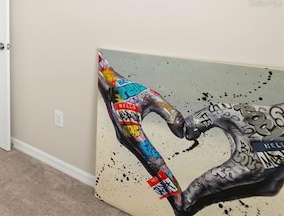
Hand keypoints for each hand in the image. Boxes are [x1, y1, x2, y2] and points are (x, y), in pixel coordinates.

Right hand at [98, 52, 185, 211]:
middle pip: (150, 167)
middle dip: (165, 185)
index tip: (177, 190)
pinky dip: (155, 168)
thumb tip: (181, 132)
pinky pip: (144, 157)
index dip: (166, 175)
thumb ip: (169, 113)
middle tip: (179, 203)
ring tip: (174, 193)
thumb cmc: (127, 89)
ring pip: (147, 164)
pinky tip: (163, 174)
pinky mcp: (129, 139)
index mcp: (131, 132)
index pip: (153, 159)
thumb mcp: (152, 96)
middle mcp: (128, 141)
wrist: (107, 85)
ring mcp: (127, 141)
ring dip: (160, 179)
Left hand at [181, 102, 283, 213]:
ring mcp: (268, 185)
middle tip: (182, 204)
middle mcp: (260, 181)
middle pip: (222, 192)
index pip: (214, 182)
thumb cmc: (264, 119)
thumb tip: (185, 132)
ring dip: (214, 193)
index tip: (181, 200)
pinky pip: (244, 188)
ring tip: (193, 198)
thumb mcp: (228, 113)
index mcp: (250, 166)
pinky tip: (214, 189)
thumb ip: (201, 120)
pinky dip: (227, 188)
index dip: (195, 191)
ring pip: (233, 192)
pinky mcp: (271, 184)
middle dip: (201, 197)